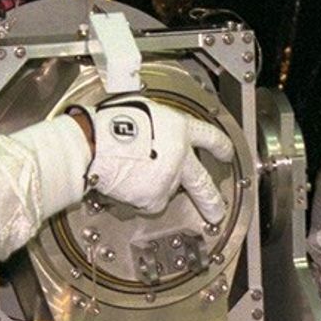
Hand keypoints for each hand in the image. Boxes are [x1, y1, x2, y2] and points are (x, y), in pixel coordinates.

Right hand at [78, 97, 233, 223]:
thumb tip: (155, 130)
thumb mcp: (143, 109)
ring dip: (154, 188)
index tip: (227, 154)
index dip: (221, 146)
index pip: (210, 137)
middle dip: (212, 200)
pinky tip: (126, 183)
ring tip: (134, 177)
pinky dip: (138, 197)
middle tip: (216, 211)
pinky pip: (148, 201)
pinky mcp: (154, 197)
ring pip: (166, 190)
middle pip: (203, 183)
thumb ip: (158, 124)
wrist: (93, 143)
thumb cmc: (109, 122)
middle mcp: (180, 154)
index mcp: (179, 128)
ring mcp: (169, 178)